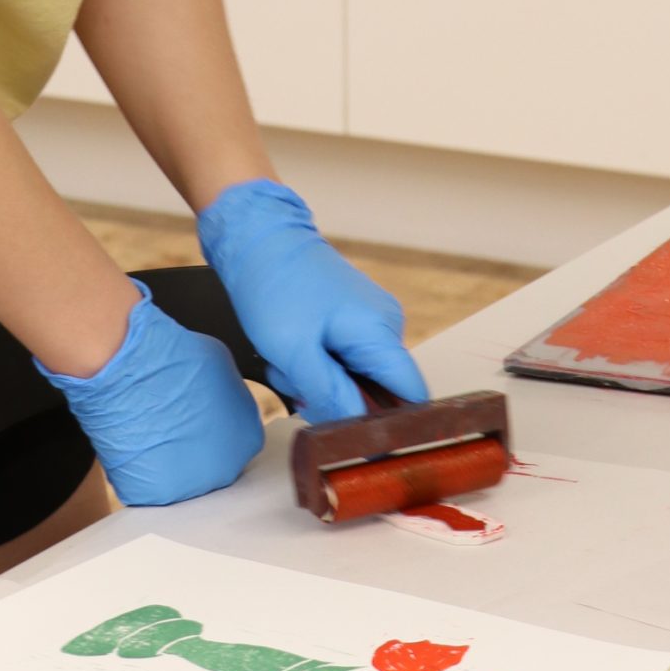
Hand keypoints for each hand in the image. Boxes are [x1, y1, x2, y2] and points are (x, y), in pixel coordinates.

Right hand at [35, 281, 264, 505]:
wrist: (129, 369)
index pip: (238, 441)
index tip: (200, 418)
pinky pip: (150, 485)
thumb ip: (232, 396)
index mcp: (247, 440)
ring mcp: (189, 488)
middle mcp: (224, 471)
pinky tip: (137, 443)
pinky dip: (142, 469)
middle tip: (175, 425)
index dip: (216, 426)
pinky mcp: (153, 496)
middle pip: (212, 465)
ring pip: (180, 479)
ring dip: (169, 460)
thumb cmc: (173, 359)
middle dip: (195, 447)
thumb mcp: (224, 367)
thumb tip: (223, 403)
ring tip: (153, 431)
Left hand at [195, 178, 428, 424]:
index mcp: (380, 332)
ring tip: (286, 361)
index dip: (391, 424)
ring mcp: (368, 319)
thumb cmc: (273, 285)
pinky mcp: (351, 317)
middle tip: (297, 383)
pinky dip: (315, 362)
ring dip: (318, 380)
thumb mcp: (294, 351)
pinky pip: (342, 357)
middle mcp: (385, 325)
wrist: (257, 237)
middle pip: (378, 390)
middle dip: (336, 397)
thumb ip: (330, 394)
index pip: (412, 396)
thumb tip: (358, 426)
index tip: (354, 432)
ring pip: (354, 376)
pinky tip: (290, 350)